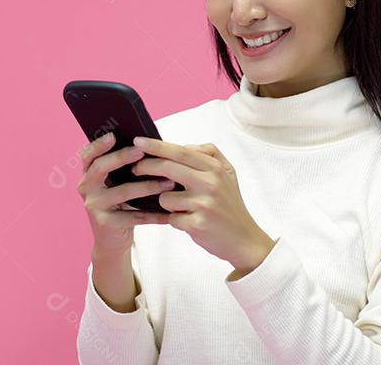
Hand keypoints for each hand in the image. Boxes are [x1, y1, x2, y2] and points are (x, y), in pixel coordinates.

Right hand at [76, 132, 177, 260]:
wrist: (111, 241)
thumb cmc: (120, 206)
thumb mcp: (118, 185)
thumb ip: (125, 168)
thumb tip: (149, 146)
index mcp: (89, 174)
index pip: (88, 155)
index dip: (99, 144)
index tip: (113, 135)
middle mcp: (86, 188)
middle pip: (101, 168)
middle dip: (122, 157)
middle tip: (142, 152)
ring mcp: (94, 206)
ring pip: (122, 192)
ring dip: (147, 186)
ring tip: (168, 182)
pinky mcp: (105, 224)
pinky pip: (133, 216)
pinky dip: (153, 214)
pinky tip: (169, 212)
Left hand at [130, 137, 276, 278]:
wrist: (244, 239)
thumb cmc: (231, 205)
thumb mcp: (228, 173)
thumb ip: (211, 154)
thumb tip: (185, 145)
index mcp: (215, 168)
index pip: (181, 151)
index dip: (157, 146)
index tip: (138, 141)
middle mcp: (210, 183)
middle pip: (168, 168)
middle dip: (146, 166)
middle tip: (135, 169)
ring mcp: (203, 204)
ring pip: (165, 197)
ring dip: (167, 203)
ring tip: (184, 208)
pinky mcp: (197, 224)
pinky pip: (171, 218)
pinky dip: (176, 220)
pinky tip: (189, 222)